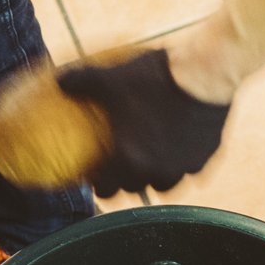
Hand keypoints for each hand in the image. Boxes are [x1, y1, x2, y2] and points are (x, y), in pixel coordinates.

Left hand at [54, 49, 230, 195]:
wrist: (204, 73)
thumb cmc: (154, 78)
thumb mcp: (111, 77)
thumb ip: (81, 82)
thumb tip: (59, 81)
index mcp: (127, 159)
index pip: (105, 190)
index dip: (99, 183)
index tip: (97, 173)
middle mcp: (154, 171)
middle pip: (134, 188)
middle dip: (126, 178)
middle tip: (123, 161)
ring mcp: (182, 167)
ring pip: (164, 184)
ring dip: (155, 175)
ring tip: (151, 158)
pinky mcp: (205, 158)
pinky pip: (191, 170)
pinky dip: (183, 162)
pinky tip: (179, 147)